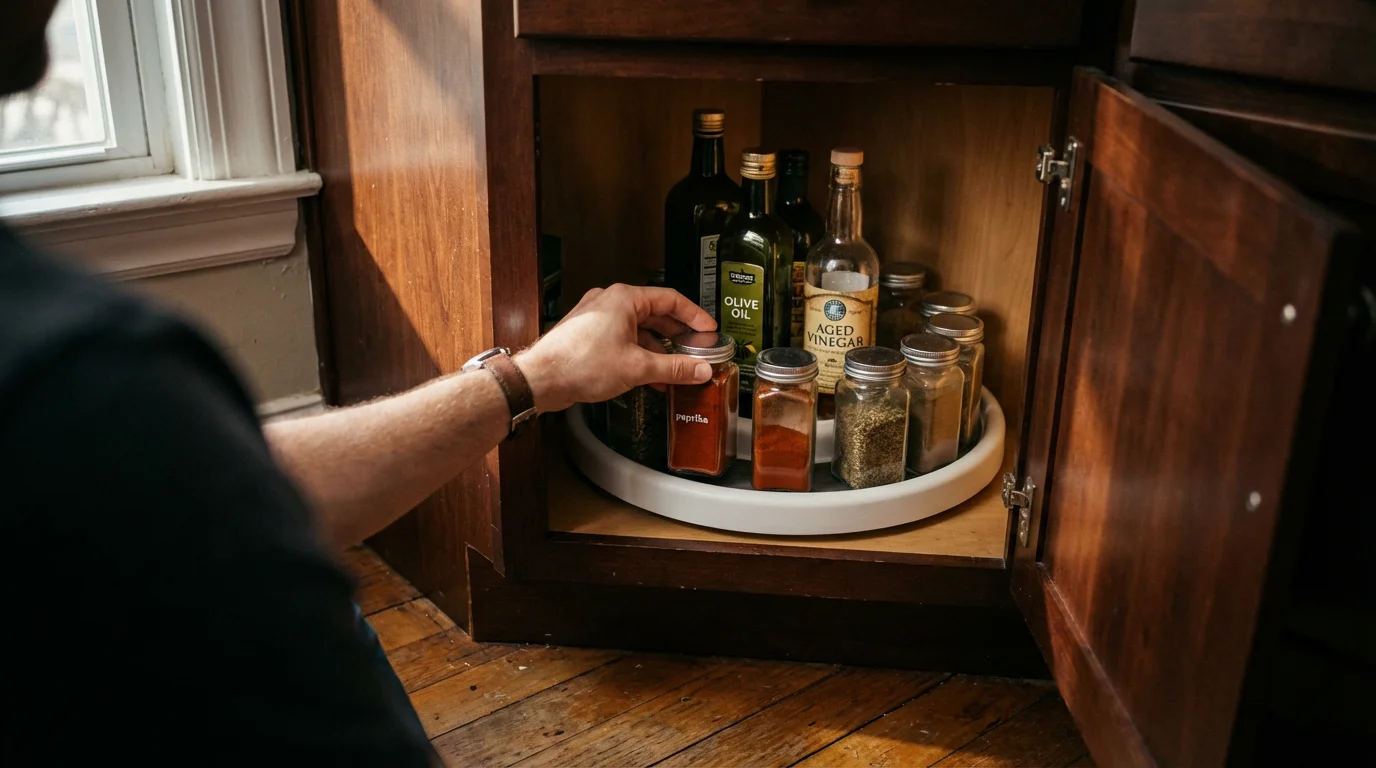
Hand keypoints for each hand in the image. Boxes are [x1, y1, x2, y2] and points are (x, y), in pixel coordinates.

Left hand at [516, 284, 716, 412]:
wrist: (541, 378)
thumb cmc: (579, 363)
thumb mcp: (638, 366)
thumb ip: (674, 367)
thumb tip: (698, 369)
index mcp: (624, 298)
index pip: (670, 299)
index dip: (694, 315)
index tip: (707, 329)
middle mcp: (610, 302)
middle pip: (655, 314)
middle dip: (677, 335)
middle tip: (696, 348)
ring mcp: (597, 318)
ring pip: (639, 329)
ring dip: (658, 349)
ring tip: (676, 368)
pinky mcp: (589, 335)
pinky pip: (623, 340)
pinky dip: (640, 354)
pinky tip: (650, 376)